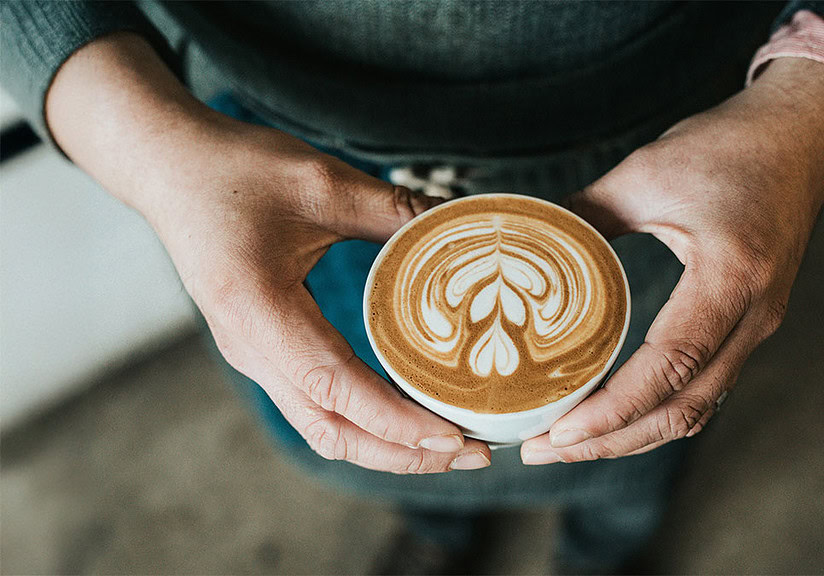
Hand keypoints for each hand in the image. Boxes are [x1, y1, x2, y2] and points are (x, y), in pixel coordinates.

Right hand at [46, 33, 491, 472]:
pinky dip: (366, 422)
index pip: (336, 389)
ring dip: (387, 446)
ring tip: (450, 445)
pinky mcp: (262, 349)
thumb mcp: (322, 182)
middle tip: (475, 453)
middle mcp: (251, 349)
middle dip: (405, 454)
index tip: (454, 437)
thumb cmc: (235, 170)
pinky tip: (408, 412)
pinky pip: (316, 405)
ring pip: (323, 427)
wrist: (167, 167)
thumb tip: (464, 223)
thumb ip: (394, 209)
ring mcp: (253, 355)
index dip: (397, 422)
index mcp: (259, 312)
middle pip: (333, 431)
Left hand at [521, 58, 823, 463]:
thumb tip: (523, 243)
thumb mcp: (646, 172)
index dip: (614, 408)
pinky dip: (657, 412)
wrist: (802, 135)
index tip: (558, 431)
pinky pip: (706, 387)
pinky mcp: (750, 325)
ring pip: (697, 408)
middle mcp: (755, 314)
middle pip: (684, 407)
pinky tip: (614, 414)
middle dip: (611, 440)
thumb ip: (583, 213)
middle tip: (542, 449)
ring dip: (632, 435)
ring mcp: (758, 325)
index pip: (672, 364)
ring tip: (568, 443)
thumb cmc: (731, 146)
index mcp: (732, 275)